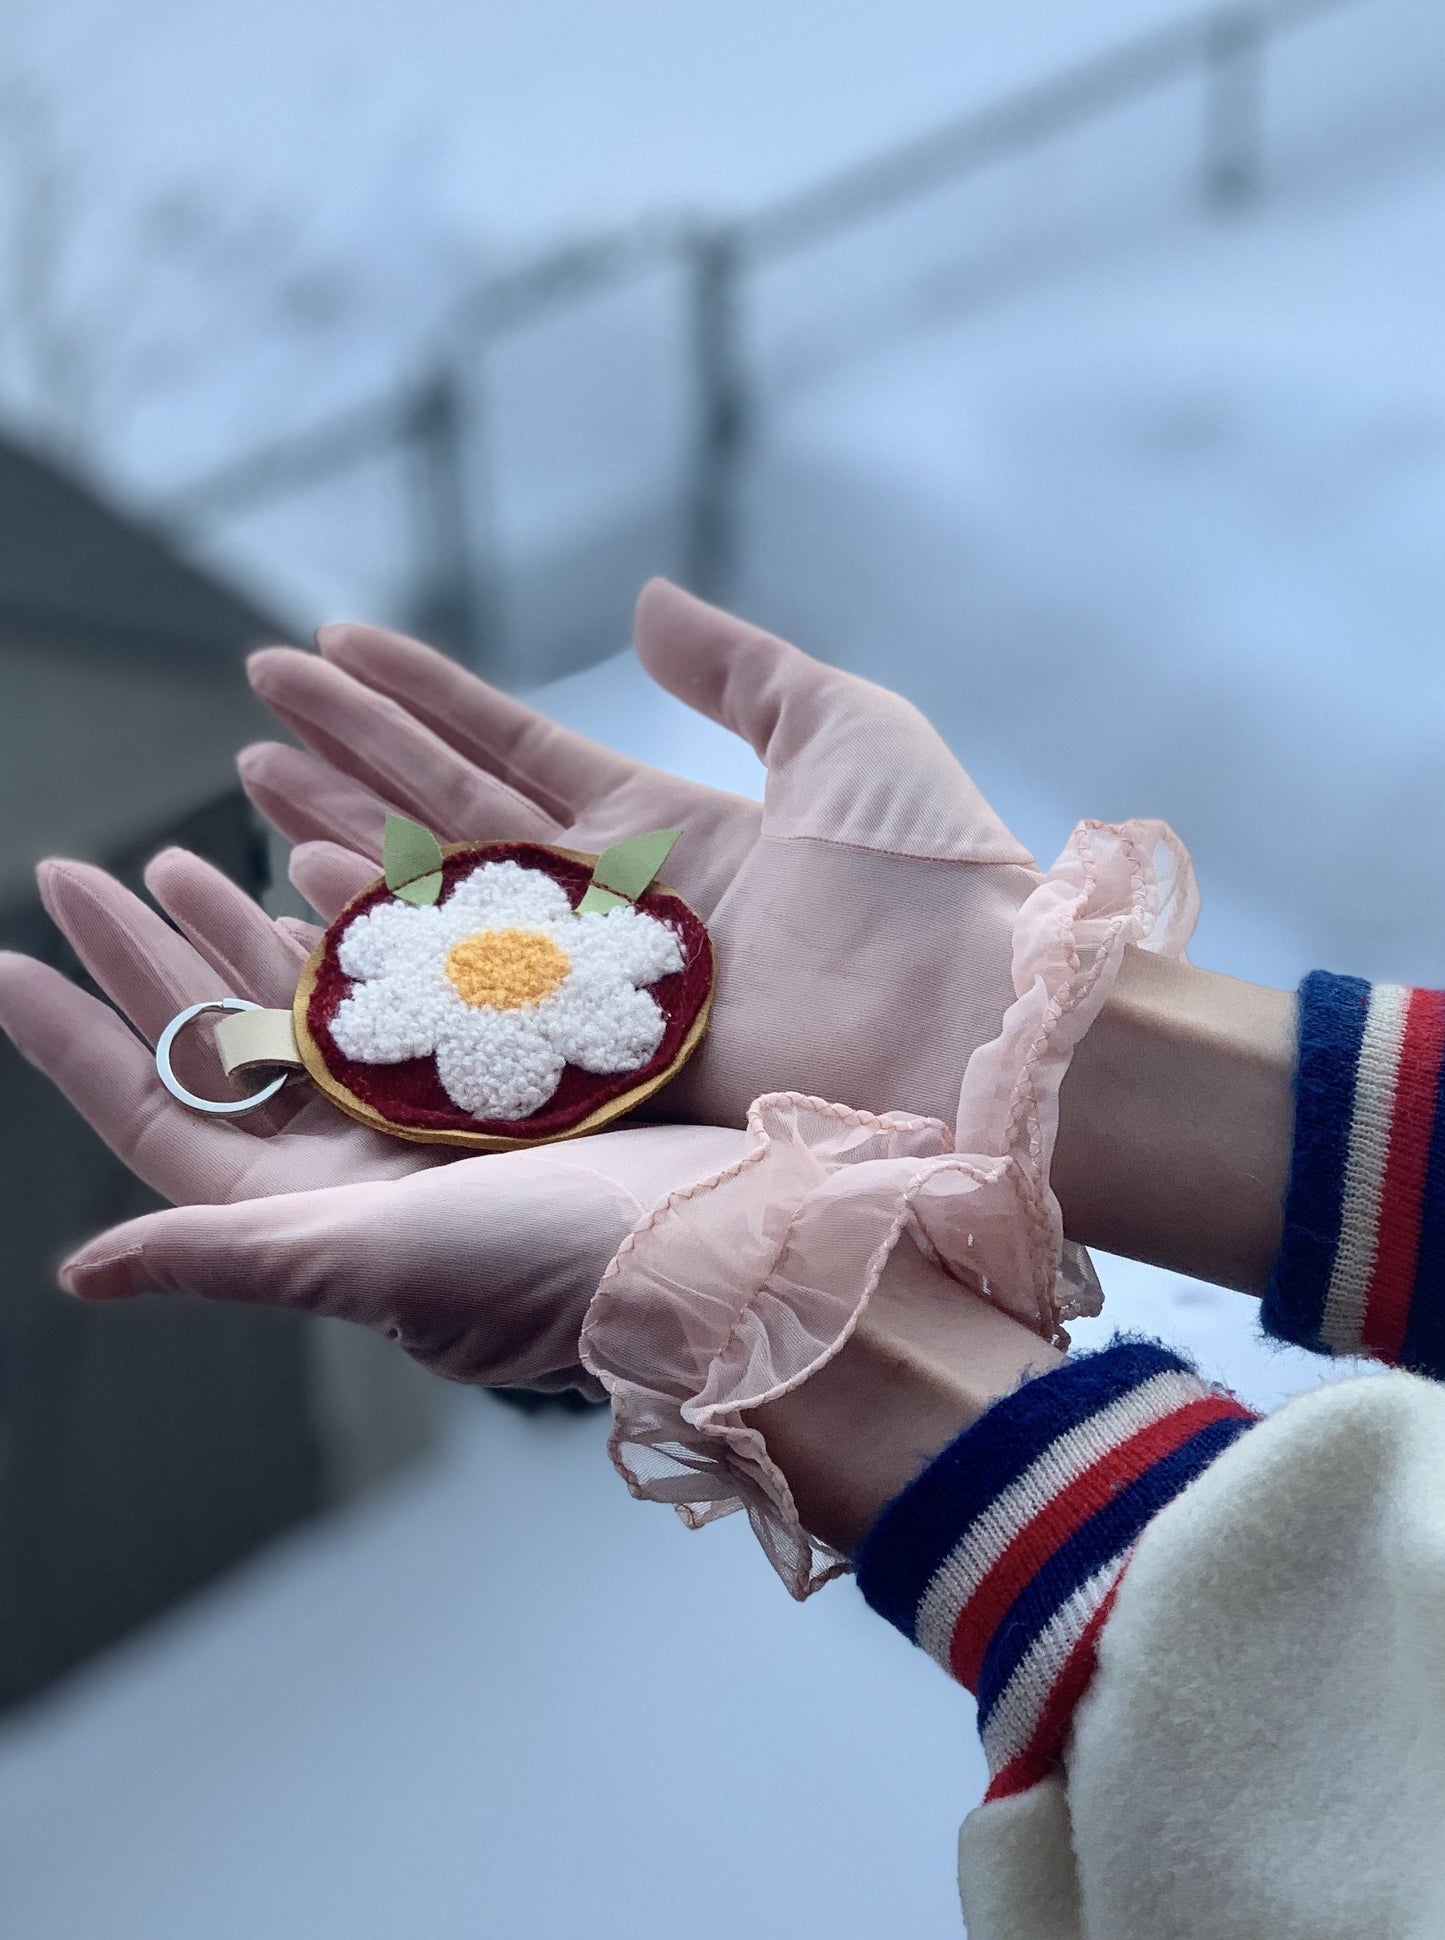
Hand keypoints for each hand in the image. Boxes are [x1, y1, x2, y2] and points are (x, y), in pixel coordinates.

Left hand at [0, 853, 745, 1391]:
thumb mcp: (370, 1261)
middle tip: (82, 871)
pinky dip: (355, 926)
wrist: (729, 1244)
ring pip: (304, 1011)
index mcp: (308, 1217)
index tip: (5, 959)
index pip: (160, 1117)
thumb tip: (78, 1274)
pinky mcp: (503, 1075)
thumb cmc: (548, 1270)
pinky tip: (319, 867)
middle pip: (220, 1050)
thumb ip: (228, 1257)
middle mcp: (358, 1169)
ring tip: (186, 853)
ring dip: (238, 932)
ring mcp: (428, 1120)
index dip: (75, 1039)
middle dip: (147, 961)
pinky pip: (400, 987)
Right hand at [241, 581, 1040, 1134]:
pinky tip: (303, 884)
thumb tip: (644, 602)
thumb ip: (737, 668)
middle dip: (351, 755)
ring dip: (342, 833)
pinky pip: (462, 992)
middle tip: (256, 697)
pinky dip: (383, 938)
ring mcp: (591, 990)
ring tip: (253, 779)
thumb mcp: (843, 733)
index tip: (329, 644)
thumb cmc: (932, 879)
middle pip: (450, 818)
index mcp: (668, 830)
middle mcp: (612, 910)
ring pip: (437, 898)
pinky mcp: (586, 1062)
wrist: (975, 1021)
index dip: (417, 696)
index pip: (508, 750)